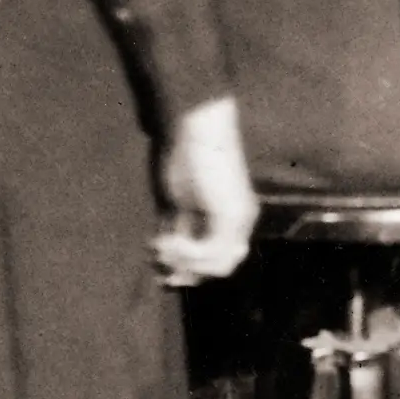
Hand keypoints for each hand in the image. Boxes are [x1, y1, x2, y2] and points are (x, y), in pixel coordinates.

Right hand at [151, 96, 257, 285]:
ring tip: (159, 245)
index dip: (194, 270)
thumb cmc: (185, 155)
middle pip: (221, 267)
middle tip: (158, 257)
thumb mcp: (178, 201)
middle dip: (188, 270)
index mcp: (233, 217)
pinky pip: (210, 252)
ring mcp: (238, 219)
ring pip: (217, 264)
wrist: (196, 126)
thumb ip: (176, 230)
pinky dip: (186, 253)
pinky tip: (166, 240)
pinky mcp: (229, 215)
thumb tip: (166, 264)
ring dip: (184, 261)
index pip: (220, 260)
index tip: (165, 272)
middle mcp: (242, 220)